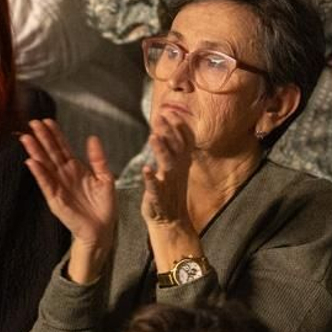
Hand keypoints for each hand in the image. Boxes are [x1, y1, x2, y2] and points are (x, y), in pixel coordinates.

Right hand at [20, 118, 116, 249]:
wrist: (102, 229)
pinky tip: (32, 162)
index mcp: (76, 168)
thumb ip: (98, 158)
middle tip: (33, 122)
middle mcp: (64, 175)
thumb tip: (92, 137)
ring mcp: (58, 187)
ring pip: (45, 166)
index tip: (47, 121)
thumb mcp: (105, 178)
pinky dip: (39, 173)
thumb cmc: (104, 206)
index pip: (63, 147)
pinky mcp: (55, 200)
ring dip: (35, 152)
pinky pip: (46, 184)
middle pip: (51, 153)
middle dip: (42, 138)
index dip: (55, 134)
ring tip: (26, 138)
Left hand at [140, 112, 195, 231]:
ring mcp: (169, 184)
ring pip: (167, 164)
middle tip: (160, 116)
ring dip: (161, 150)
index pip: (184, 140)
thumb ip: (172, 146)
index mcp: (182, 162)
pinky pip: (156, 188)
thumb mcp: (176, 166)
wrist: (171, 220)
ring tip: (152, 137)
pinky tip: (146, 170)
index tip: (169, 111)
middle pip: (176, 147)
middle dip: (168, 131)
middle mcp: (178, 170)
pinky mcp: (158, 197)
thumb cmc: (170, 190)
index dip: (178, 125)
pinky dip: (151, 179)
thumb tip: (166, 124)